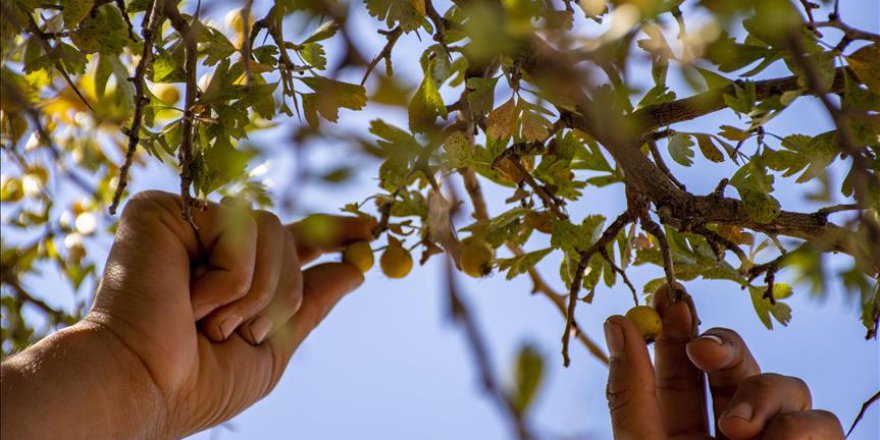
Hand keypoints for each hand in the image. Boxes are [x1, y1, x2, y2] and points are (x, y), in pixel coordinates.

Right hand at [87, 191, 371, 436]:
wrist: (141, 386)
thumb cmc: (197, 380)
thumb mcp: (272, 346)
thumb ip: (312, 304)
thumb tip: (355, 269)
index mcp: (235, 272)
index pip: (293, 239)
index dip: (334, 231)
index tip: (371, 230)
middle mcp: (210, 241)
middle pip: (289, 235)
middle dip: (284, 293)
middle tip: (246, 333)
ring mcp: (188, 222)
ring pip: (271, 228)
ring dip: (256, 292)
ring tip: (212, 324)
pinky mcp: (166, 210)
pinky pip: (239, 230)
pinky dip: (229, 280)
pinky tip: (188, 301)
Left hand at [604, 286, 844, 438]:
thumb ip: (630, 391)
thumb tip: (616, 320)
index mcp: (678, 434)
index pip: (680, 369)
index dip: (676, 328)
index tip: (666, 295)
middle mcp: (730, 436)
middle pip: (737, 363)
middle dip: (721, 344)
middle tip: (702, 348)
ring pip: (785, 384)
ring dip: (761, 394)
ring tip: (735, 430)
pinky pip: (822, 420)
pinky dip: (800, 427)